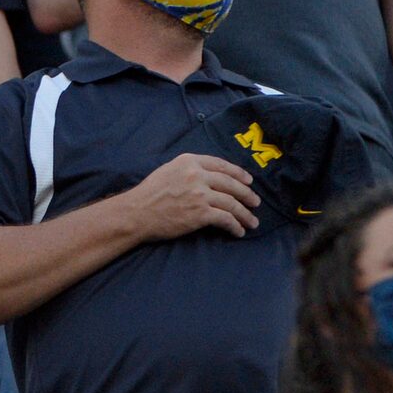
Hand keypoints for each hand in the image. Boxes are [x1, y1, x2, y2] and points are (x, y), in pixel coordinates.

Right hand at [116, 153, 261, 241]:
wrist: (136, 213)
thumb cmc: (148, 194)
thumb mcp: (168, 171)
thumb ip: (189, 170)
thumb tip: (208, 177)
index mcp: (189, 161)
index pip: (221, 165)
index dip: (238, 173)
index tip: (248, 181)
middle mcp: (197, 175)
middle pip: (231, 183)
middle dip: (247, 194)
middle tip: (255, 202)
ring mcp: (200, 194)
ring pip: (232, 203)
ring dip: (245, 214)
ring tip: (252, 222)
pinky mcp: (200, 213)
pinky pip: (225, 219)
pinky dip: (235, 226)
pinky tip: (238, 231)